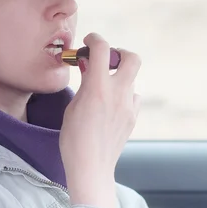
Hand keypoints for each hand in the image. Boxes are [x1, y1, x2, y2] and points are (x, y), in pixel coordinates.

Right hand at [59, 33, 140, 207]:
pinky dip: (123, 95)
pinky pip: (133, 97)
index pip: (103, 49)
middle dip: (120, 53)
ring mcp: (129, 106)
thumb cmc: (74, 139)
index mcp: (98, 88)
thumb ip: (85, 83)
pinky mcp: (133, 117)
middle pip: (132, 58)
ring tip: (102, 89)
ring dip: (118, 78)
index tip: (90, 42)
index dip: (95, 40)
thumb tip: (89, 65)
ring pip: (131, 79)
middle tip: (106, 61)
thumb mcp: (73, 107)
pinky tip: (111, 106)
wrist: (91, 168)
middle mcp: (118, 94)